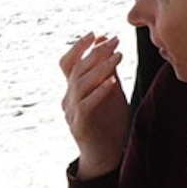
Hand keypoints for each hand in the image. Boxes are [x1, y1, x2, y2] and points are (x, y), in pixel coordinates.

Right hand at [59, 32, 130, 177]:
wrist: (106, 153)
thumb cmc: (108, 121)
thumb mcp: (109, 91)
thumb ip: (107, 72)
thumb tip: (110, 46)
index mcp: (73, 89)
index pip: (68, 63)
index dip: (79, 47)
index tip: (98, 33)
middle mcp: (68, 99)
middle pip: (76, 70)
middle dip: (95, 52)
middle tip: (115, 40)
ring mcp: (71, 113)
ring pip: (80, 85)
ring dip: (100, 68)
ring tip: (118, 56)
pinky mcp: (80, 126)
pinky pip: (87, 105)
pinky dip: (99, 91)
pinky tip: (112, 81)